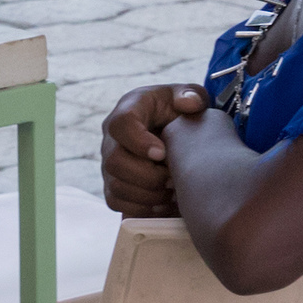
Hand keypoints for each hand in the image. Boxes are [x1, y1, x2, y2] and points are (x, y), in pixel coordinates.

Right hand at [100, 83, 205, 217]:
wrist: (175, 135)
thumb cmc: (180, 112)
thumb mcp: (189, 96)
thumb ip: (192, 94)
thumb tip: (189, 103)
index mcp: (129, 109)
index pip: (121, 124)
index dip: (139, 141)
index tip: (162, 153)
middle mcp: (112, 137)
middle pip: (114, 161)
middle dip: (147, 176)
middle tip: (174, 179)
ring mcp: (110, 163)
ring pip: (116, 186)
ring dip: (148, 195)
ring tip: (173, 192)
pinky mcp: (113, 186)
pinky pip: (118, 204)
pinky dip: (143, 208)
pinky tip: (165, 204)